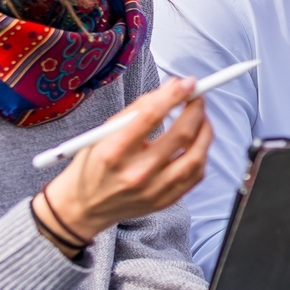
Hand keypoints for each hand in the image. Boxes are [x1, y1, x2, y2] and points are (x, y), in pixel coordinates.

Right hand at [41, 78, 212, 241]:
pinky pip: (196, 175)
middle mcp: (136, 173)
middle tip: (197, 97)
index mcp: (114, 151)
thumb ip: (138, 109)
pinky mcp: (165, 201)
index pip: (151, 116)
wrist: (84, 207)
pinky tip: (196, 143)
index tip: (188, 82)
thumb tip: (172, 88)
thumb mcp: (103, 132)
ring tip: (200, 118)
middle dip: (196, 109)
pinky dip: (201, 154)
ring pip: (196, 157)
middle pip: (181, 135)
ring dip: (205, 131)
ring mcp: (154, 190)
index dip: (174, 95)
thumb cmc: (93, 164)